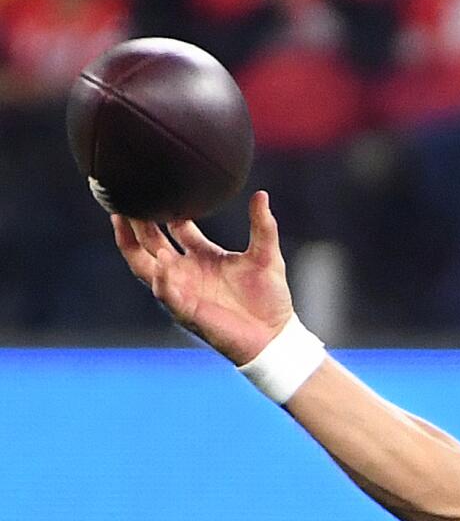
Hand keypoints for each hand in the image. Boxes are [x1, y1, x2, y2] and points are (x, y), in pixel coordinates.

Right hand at [112, 190, 294, 364]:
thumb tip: (261, 195)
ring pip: (145, 264)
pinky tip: (161, 263)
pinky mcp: (186, 310)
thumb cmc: (269, 298)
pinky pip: (166, 293)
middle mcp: (187, 270)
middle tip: (123, 196)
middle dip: (135, 220)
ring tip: (122, 220)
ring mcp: (183, 289)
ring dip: (133, 244)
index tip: (154, 184)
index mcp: (203, 254)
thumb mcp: (267, 256)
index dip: (162, 209)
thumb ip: (263, 227)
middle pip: (150, 241)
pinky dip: (162, 280)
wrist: (274, 335)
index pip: (174, 227)